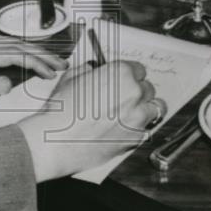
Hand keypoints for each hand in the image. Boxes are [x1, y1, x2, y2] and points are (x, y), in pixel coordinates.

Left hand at [0, 36, 68, 112]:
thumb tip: (9, 83)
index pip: (12, 55)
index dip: (35, 62)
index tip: (52, 72)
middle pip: (15, 45)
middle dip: (41, 54)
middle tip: (62, 64)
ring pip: (10, 43)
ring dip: (32, 50)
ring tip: (50, 60)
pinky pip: (1, 46)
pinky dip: (18, 48)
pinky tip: (24, 53)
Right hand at [16, 60, 165, 181]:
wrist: (55, 141)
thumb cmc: (60, 111)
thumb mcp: (71, 78)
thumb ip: (89, 70)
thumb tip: (95, 70)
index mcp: (121, 74)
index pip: (139, 69)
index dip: (130, 74)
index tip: (125, 80)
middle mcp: (134, 93)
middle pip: (148, 88)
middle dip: (137, 91)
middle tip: (124, 97)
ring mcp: (137, 117)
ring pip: (155, 108)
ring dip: (145, 109)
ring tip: (131, 112)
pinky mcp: (136, 139)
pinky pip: (147, 130)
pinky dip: (139, 128)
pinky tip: (124, 128)